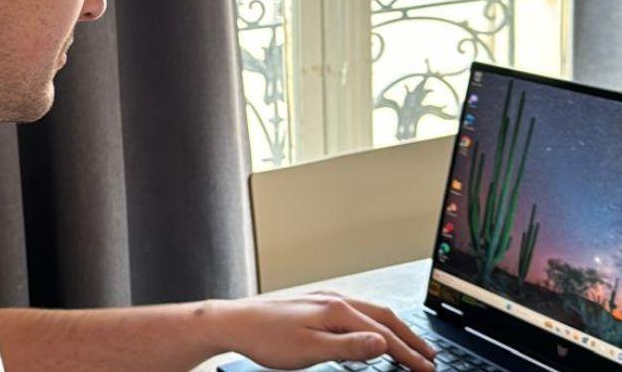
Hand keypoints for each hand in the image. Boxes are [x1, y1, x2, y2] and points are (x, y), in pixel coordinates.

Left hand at [206, 291, 436, 371]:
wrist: (234, 323)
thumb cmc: (266, 338)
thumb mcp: (310, 350)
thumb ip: (349, 347)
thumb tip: (383, 343)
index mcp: (337, 310)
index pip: (384, 334)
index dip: (408, 353)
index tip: (427, 368)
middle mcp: (334, 299)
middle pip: (383, 317)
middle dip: (409, 337)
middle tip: (429, 356)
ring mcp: (324, 299)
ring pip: (370, 312)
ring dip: (392, 328)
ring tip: (408, 344)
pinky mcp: (315, 304)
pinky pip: (355, 311)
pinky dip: (373, 322)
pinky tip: (370, 331)